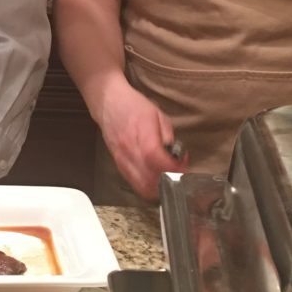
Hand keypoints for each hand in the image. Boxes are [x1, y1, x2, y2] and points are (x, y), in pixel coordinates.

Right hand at [96, 80, 186, 201]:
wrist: (108, 103)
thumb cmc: (134, 106)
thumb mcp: (158, 114)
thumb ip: (168, 135)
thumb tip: (175, 155)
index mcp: (142, 134)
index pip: (156, 158)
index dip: (172, 168)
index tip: (182, 165)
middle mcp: (130, 150)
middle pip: (149, 179)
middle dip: (168, 182)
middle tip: (178, 174)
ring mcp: (122, 160)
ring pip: (141, 186)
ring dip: (158, 188)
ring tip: (167, 178)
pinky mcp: (118, 165)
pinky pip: (134, 183)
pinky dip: (147, 186)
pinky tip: (155, 179)